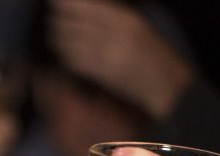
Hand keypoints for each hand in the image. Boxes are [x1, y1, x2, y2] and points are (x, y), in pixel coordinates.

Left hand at [49, 0, 191, 118]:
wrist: (166, 82)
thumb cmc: (150, 52)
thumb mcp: (137, 25)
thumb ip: (111, 15)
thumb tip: (84, 6)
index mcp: (126, 19)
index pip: (87, 7)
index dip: (66, 3)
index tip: (53, 1)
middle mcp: (117, 35)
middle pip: (75, 24)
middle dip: (59, 20)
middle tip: (53, 18)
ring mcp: (110, 55)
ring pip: (71, 43)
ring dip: (59, 37)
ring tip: (57, 33)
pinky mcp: (104, 74)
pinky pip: (76, 61)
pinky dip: (67, 55)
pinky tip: (67, 52)